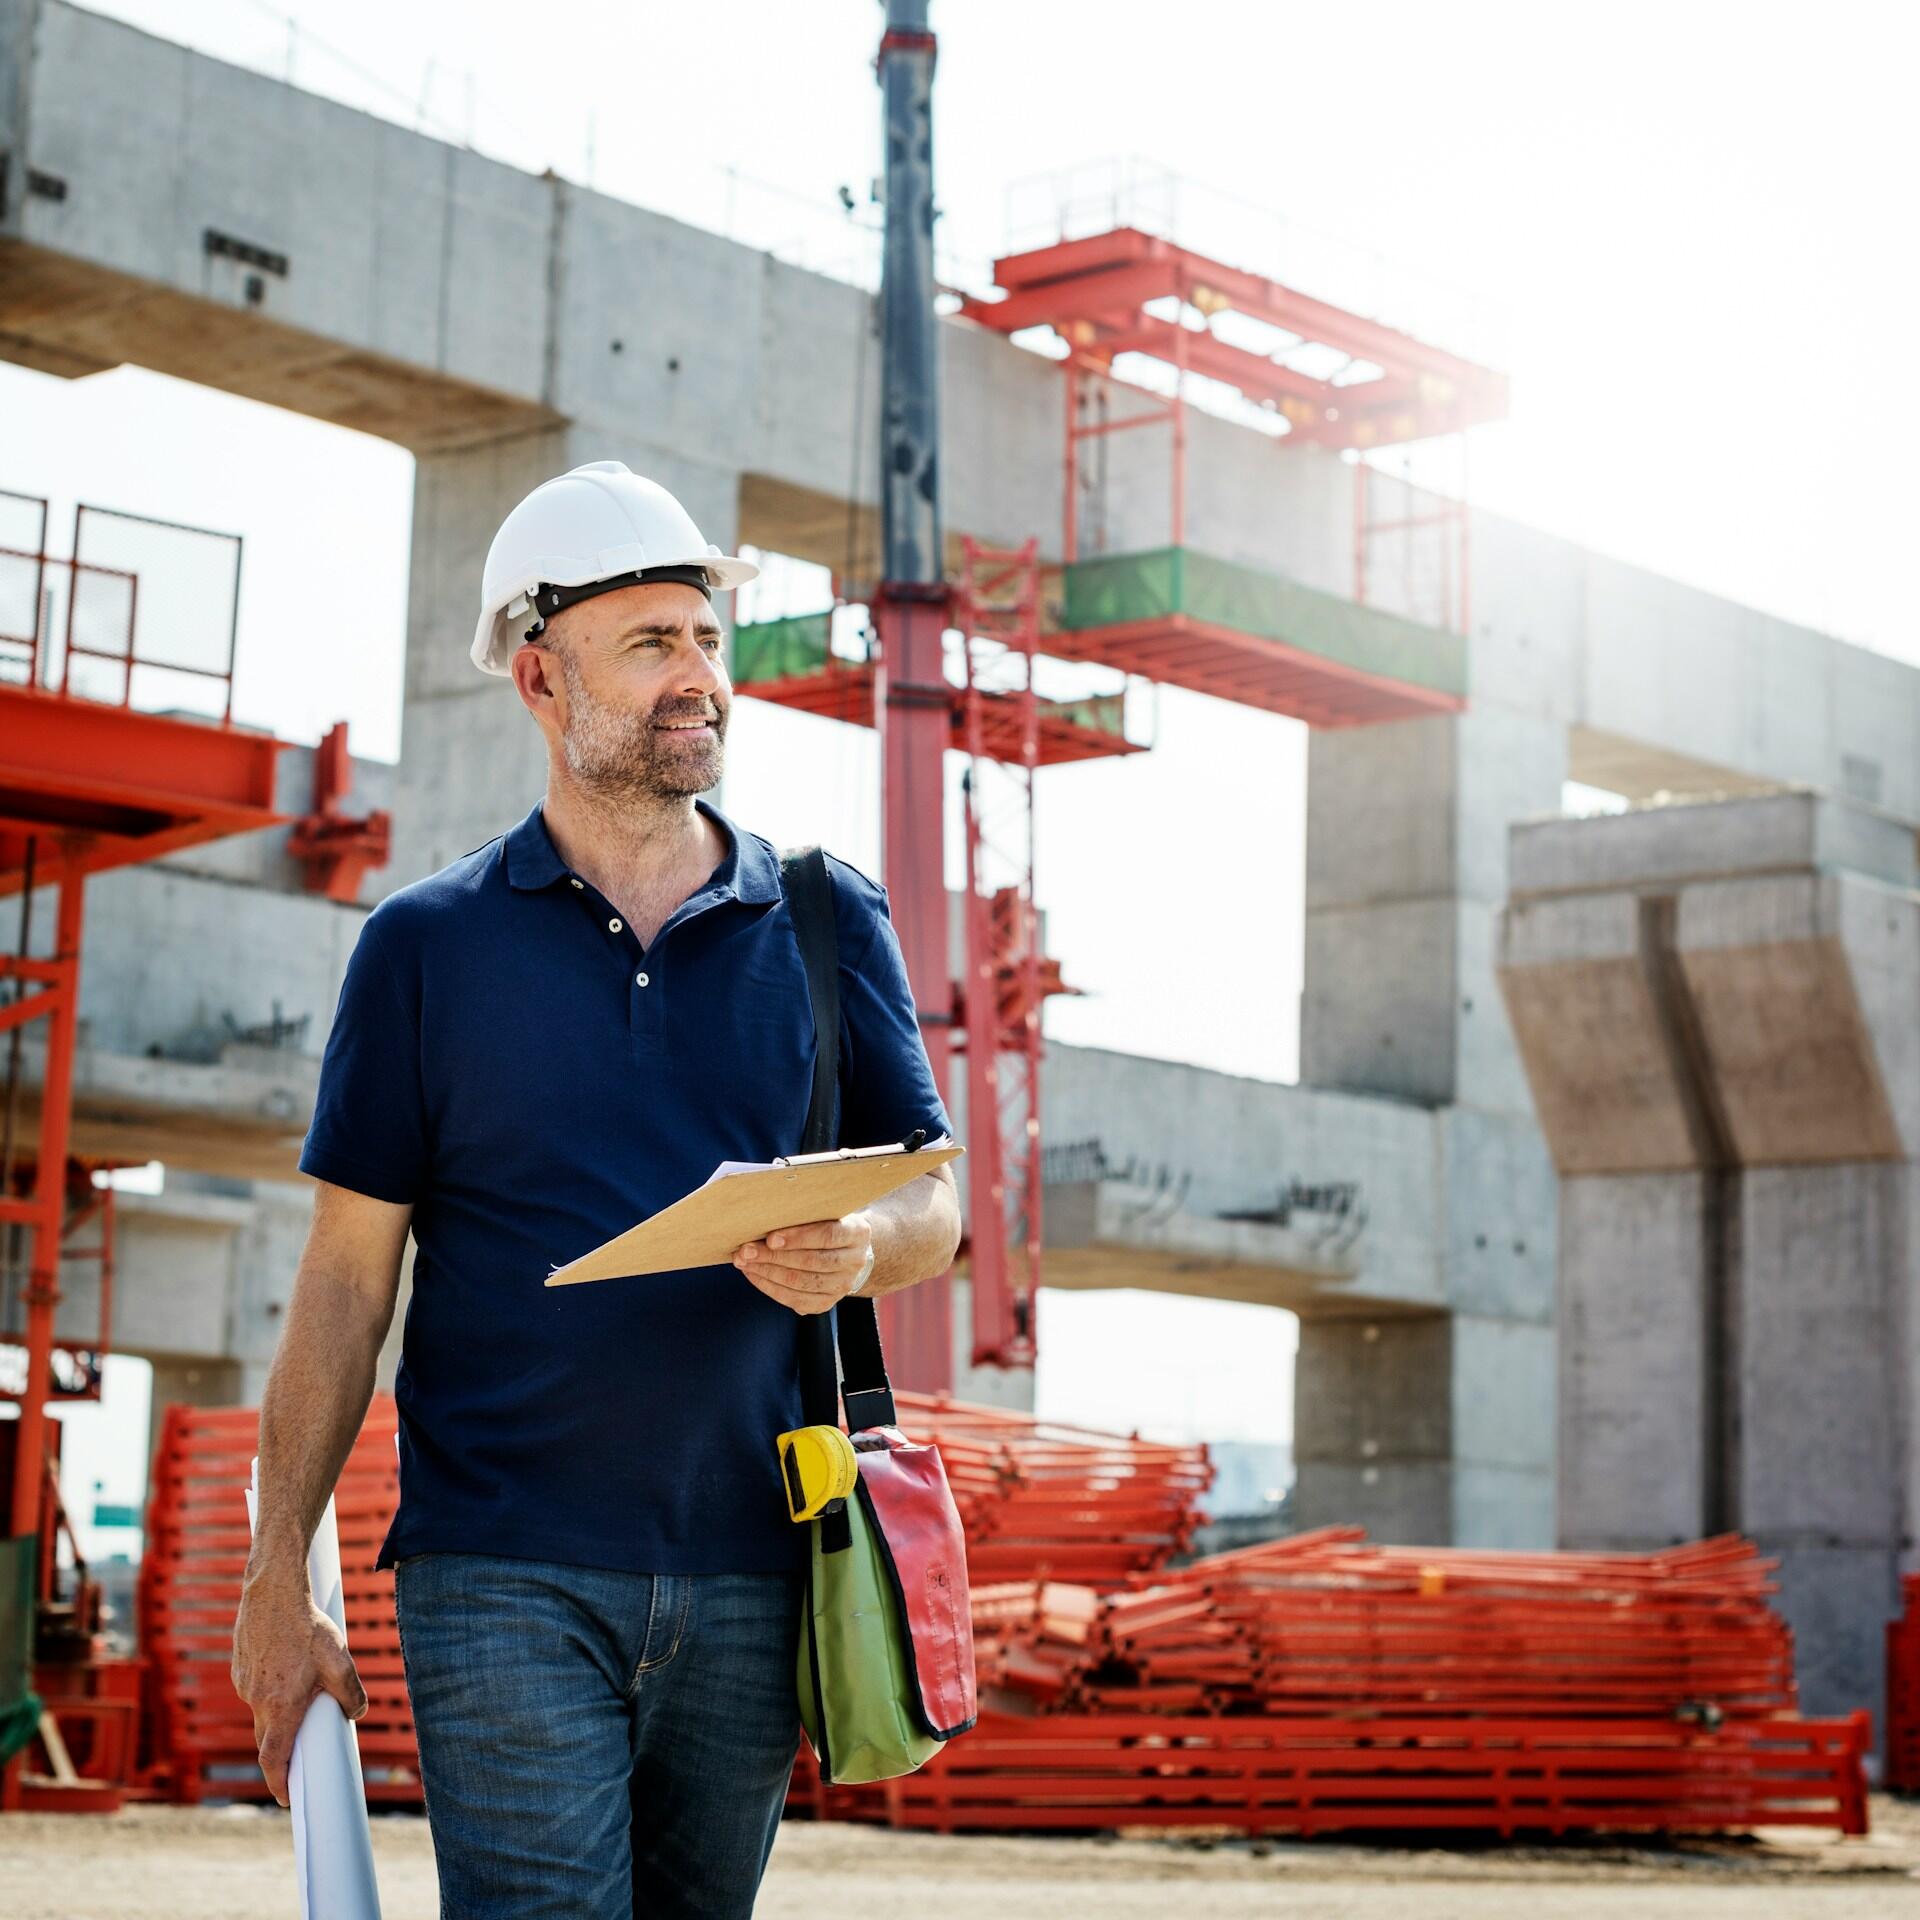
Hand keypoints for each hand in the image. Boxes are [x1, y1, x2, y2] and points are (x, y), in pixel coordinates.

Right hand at [231, 1562, 368, 1806]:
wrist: (272, 1591)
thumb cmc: (308, 1626)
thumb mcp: (339, 1658)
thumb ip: (350, 1691)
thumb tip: (356, 1714)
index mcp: (282, 1705)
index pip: (275, 1758)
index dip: (280, 1783)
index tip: (288, 1799)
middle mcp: (257, 1700)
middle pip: (268, 1739)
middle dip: (283, 1752)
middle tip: (300, 1757)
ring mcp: (245, 1684)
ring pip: (262, 1711)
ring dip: (279, 1712)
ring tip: (301, 1690)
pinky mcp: (240, 1668)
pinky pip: (256, 1689)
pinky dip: (271, 1689)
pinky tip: (287, 1667)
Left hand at [733, 1211, 875, 1314]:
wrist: (846, 1250)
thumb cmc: (827, 1223)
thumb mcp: (825, 1212)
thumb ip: (805, 1213)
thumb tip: (766, 1215)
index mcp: (857, 1233)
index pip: (828, 1235)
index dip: (798, 1237)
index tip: (770, 1238)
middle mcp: (854, 1261)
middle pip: (811, 1261)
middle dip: (774, 1256)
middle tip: (746, 1250)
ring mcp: (842, 1286)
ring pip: (801, 1282)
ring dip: (767, 1272)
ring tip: (744, 1262)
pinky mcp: (827, 1302)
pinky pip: (795, 1299)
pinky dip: (770, 1287)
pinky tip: (754, 1275)